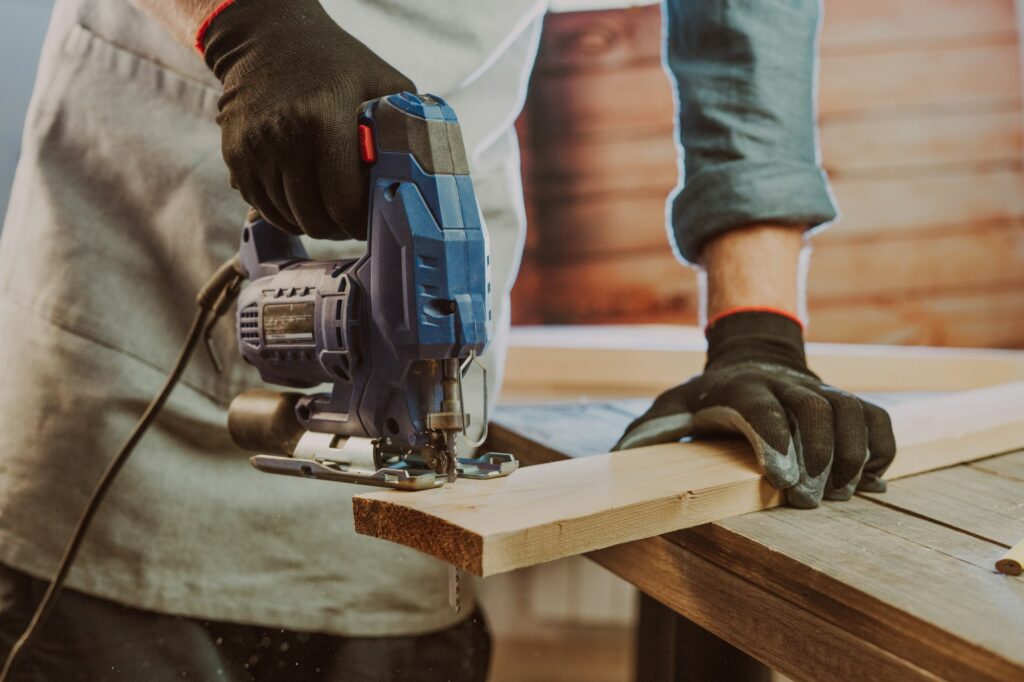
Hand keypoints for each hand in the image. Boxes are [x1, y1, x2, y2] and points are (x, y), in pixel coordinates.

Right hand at [200, 0, 415, 238]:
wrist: (268, 38)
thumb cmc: (334, 63)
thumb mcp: (383, 84)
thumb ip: (406, 128)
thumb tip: (428, 173)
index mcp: (323, 118)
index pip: (344, 203)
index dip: (363, 222)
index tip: (375, 220)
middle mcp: (282, 136)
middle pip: (316, 219)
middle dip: (341, 228)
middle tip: (355, 219)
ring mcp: (254, 149)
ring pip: (290, 219)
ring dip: (314, 222)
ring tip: (332, 207)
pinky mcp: (235, 157)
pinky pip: (266, 209)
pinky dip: (288, 213)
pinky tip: (306, 196)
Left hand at [614, 311, 896, 507]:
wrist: (754, 359)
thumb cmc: (707, 397)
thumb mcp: (671, 407)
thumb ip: (647, 430)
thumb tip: (616, 456)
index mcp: (740, 387)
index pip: (761, 408)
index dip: (774, 441)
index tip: (782, 480)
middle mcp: (786, 384)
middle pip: (814, 409)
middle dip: (818, 456)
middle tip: (810, 498)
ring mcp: (822, 391)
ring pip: (853, 413)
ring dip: (853, 457)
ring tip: (841, 494)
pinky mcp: (849, 403)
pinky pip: (879, 421)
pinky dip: (882, 451)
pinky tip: (869, 481)